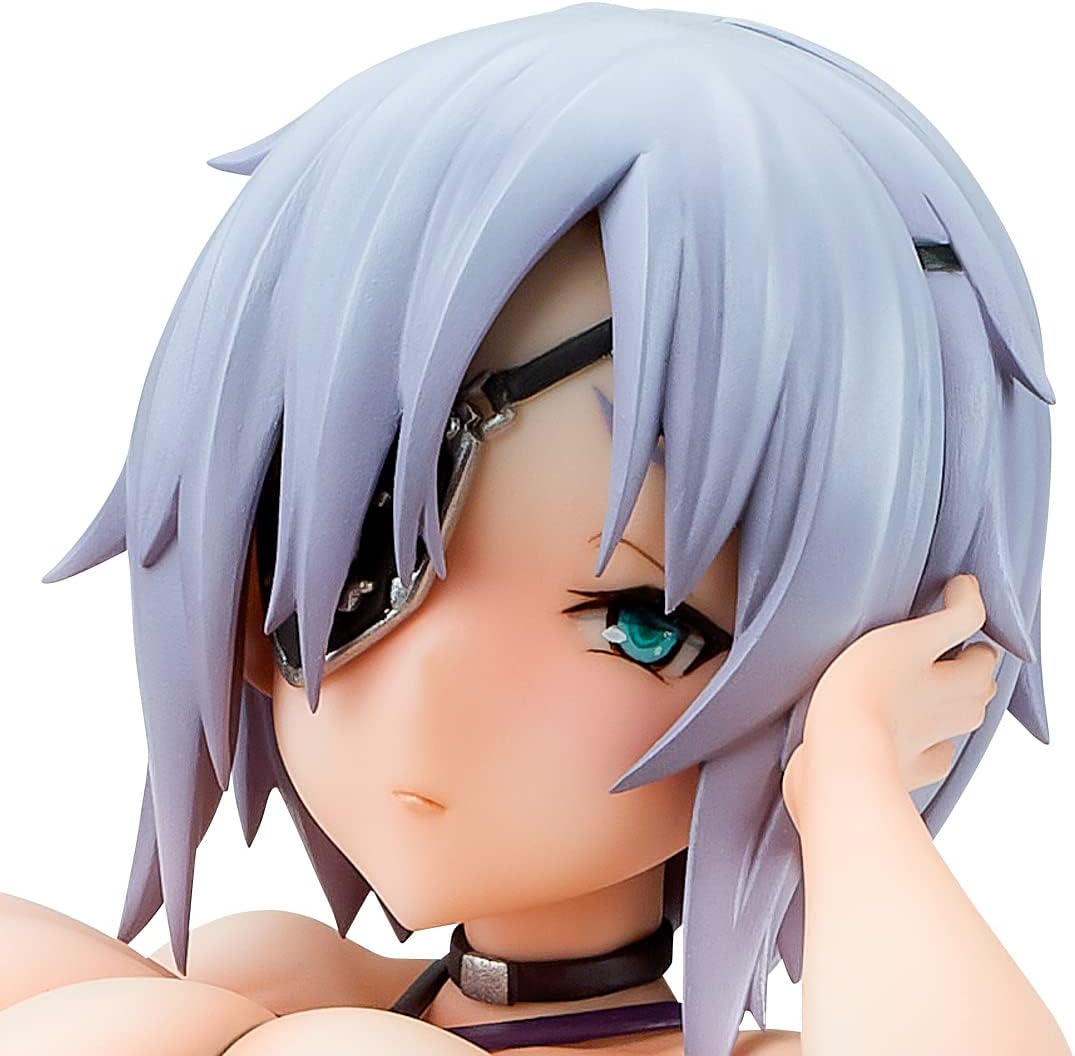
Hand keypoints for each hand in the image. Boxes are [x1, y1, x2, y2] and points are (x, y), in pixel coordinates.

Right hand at [783, 575, 998, 825]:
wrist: (839, 762)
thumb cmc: (865, 694)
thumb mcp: (908, 639)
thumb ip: (950, 617)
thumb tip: (971, 588)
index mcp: (952, 678)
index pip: (978, 643)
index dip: (968, 611)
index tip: (955, 591)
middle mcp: (947, 712)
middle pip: (977, 687)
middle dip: (970, 668)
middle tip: (947, 650)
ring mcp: (926, 744)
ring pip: (956, 721)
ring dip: (952, 704)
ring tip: (930, 687)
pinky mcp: (904, 772)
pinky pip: (930, 756)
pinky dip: (929, 744)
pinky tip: (911, 734)